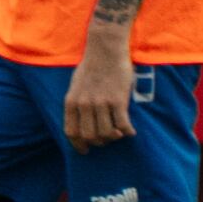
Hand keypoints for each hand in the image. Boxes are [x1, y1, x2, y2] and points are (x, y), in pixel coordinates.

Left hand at [66, 32, 138, 146]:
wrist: (105, 50)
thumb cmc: (91, 67)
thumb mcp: (75, 85)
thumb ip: (76, 102)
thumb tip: (79, 120)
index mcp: (71, 101)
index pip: (71, 132)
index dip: (78, 145)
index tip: (85, 151)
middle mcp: (84, 104)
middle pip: (90, 136)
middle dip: (99, 142)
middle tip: (107, 140)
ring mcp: (101, 103)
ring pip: (107, 134)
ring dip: (114, 137)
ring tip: (118, 134)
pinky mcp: (118, 100)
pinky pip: (123, 125)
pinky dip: (128, 132)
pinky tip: (130, 131)